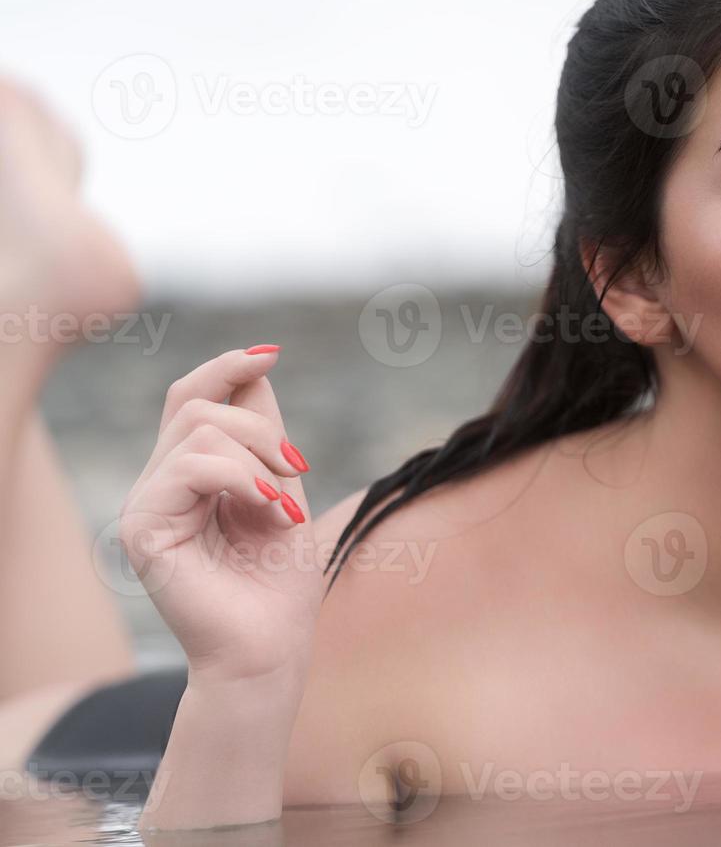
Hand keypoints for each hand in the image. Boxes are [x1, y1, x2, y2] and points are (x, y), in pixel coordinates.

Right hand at [119, 346, 320, 684]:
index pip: (192, 397)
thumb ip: (265, 435)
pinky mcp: (144, 527)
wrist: (269, 647)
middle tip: (297, 471)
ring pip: (201, 430)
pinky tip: (272, 512)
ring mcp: (147, 504)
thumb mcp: (283, 489)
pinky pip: (193, 466)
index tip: (271, 354)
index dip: (226, 367)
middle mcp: (160, 484)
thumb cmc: (279, 582)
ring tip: (283, 507)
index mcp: (189, 475)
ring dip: (259, 460)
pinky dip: (244, 480)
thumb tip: (257, 367)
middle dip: (261, 427)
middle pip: (199, 405)